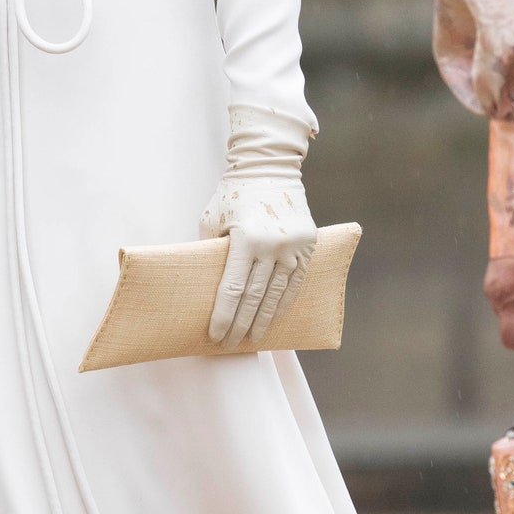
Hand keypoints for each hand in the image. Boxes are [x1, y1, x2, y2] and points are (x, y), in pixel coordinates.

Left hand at [200, 172, 317, 344]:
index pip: (232, 289)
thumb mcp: (212, 220)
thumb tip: (206, 284)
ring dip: (263, 319)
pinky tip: (273, 318)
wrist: (269, 169)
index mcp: (245, 239)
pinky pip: (296, 282)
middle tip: (230, 344)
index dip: (224, 316)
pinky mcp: (307, 246)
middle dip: (240, 324)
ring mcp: (293, 247)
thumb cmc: (233, 195)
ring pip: (277, 293)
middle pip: (253, 297)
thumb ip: (210, 251)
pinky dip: (284, 302)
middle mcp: (272, 246)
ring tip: (252, 339)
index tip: (216, 335)